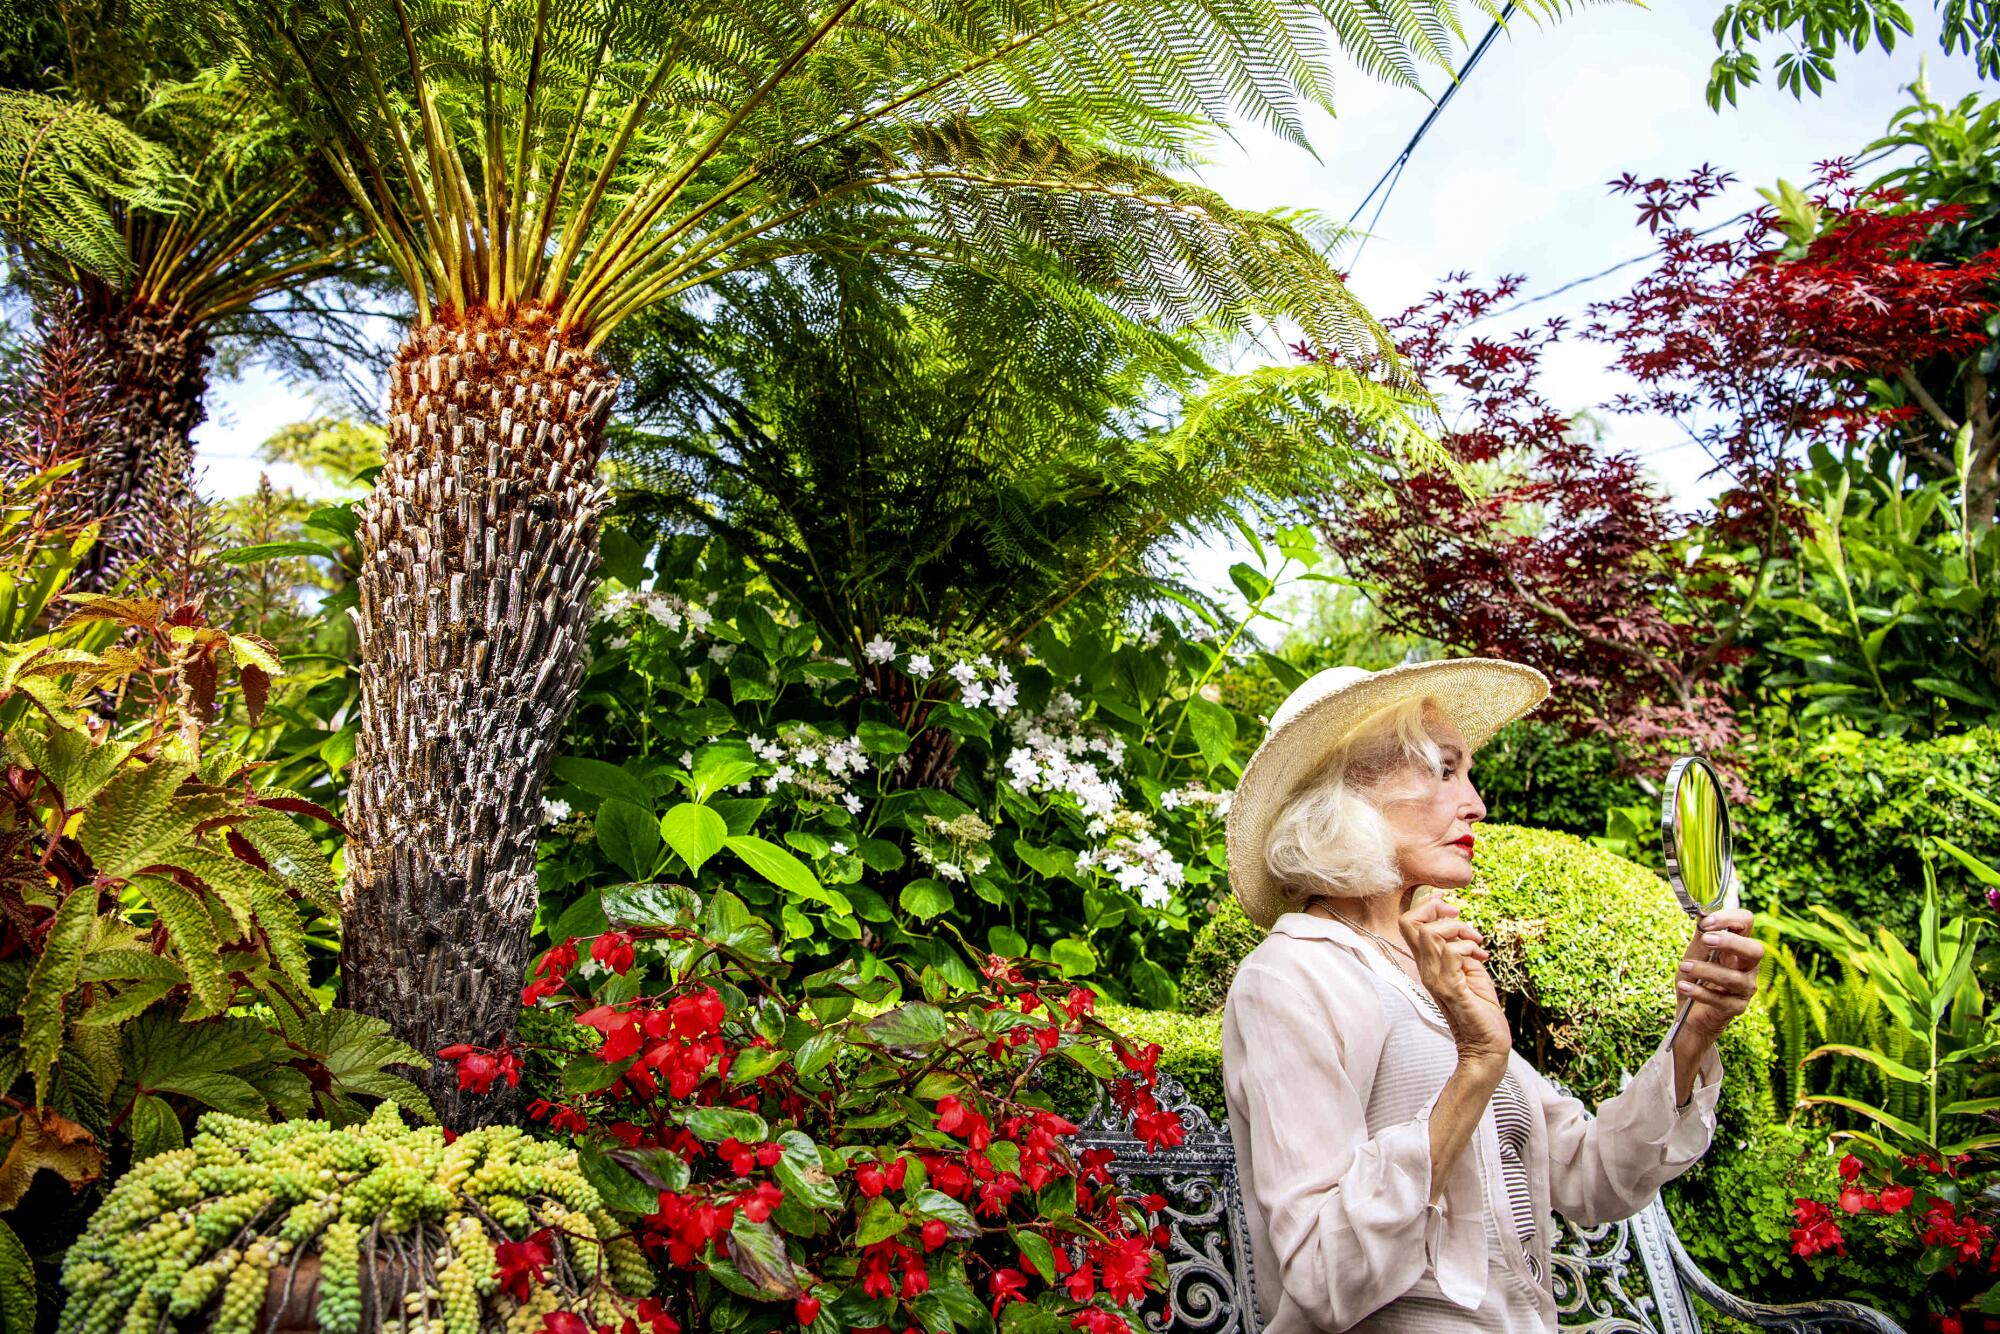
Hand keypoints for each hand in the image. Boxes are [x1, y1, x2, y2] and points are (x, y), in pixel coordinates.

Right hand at [1399, 895, 1510, 1066]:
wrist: (1486, 1045)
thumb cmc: (1480, 1010)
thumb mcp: (1470, 969)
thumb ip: (1460, 948)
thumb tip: (1461, 926)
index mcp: (1428, 962)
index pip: (1408, 923)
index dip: (1428, 906)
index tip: (1451, 908)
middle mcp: (1425, 968)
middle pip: (1409, 922)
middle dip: (1437, 910)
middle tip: (1462, 923)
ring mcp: (1434, 978)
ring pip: (1430, 934)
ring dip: (1458, 930)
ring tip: (1476, 943)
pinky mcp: (1450, 988)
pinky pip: (1451, 953)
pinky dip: (1468, 948)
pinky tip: (1479, 958)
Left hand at [1675, 907, 1762, 1043]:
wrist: (1689, 1013)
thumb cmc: (1694, 979)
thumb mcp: (1694, 955)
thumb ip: (1700, 938)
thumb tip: (1702, 916)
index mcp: (1737, 947)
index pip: (1746, 924)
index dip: (1730, 918)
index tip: (1706, 922)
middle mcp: (1747, 967)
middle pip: (1755, 950)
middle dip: (1731, 942)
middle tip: (1707, 939)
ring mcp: (1744, 988)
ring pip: (1734, 978)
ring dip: (1706, 970)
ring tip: (1683, 966)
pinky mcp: (1736, 1007)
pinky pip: (1721, 1000)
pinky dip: (1699, 992)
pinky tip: (1684, 987)